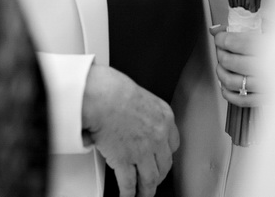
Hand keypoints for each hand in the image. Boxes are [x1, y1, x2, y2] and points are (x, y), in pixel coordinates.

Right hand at [82, 64, 179, 196]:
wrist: (101, 95)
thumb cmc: (113, 89)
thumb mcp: (140, 95)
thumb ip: (142, 112)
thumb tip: (133, 120)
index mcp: (164, 116)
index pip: (173, 143)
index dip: (166, 154)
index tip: (162, 159)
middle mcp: (158, 136)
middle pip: (165, 164)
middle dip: (159, 175)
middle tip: (153, 179)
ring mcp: (143, 151)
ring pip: (150, 179)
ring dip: (146, 190)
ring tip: (142, 195)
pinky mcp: (125, 161)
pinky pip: (129, 183)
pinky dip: (129, 194)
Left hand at [211, 25, 264, 107]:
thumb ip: (255, 22)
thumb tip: (221, 26)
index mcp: (269, 47)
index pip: (234, 42)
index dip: (222, 38)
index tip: (220, 36)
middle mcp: (266, 67)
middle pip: (230, 61)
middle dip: (221, 53)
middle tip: (221, 48)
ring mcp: (266, 85)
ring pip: (231, 81)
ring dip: (221, 72)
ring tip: (222, 65)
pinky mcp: (267, 99)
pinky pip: (240, 100)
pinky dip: (228, 92)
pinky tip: (227, 85)